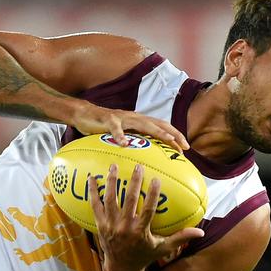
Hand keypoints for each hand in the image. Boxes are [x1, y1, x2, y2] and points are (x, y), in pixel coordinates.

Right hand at [73, 104, 189, 152]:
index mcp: (139, 121)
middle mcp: (134, 117)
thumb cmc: (105, 127)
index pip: (162, 126)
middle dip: (173, 134)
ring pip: (143, 124)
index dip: (175, 135)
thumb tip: (147, 156)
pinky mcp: (108, 121)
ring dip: (157, 132)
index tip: (186, 148)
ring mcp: (122, 118)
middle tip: (184, 147)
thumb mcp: (123, 134)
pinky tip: (124, 144)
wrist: (84, 114)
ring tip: (168, 140)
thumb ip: (134, 141)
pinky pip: (115, 128)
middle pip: (158, 124)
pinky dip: (120, 136)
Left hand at [88, 163, 203, 270]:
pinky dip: (92, 191)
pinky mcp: (99, 225)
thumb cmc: (144, 256)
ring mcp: (110, 225)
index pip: (147, 209)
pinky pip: (94, 205)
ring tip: (113, 165)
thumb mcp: (163, 248)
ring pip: (110, 200)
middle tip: (138, 166)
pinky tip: (91, 177)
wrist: (121, 269)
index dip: (151, 194)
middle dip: (133, 182)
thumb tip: (201, 231)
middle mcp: (124, 227)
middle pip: (128, 201)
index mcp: (140, 231)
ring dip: (111, 182)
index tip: (156, 179)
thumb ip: (180, 238)